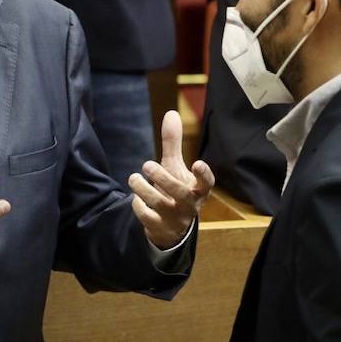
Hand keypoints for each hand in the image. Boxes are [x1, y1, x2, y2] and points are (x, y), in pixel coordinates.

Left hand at [128, 111, 214, 248]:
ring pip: (161, 205)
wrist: (172, 225)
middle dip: (163, 178)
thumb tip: (171, 113)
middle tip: (146, 164)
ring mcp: (176, 218)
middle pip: (181, 193)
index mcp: (198, 189)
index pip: (207, 183)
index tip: (198, 163)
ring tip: (133, 178)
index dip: (204, 175)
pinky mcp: (162, 228)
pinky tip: (136, 198)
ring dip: (144, 190)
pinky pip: (148, 218)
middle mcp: (190, 205)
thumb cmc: (175, 189)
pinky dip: (139, 206)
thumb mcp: (175, 166)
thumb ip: (173, 143)